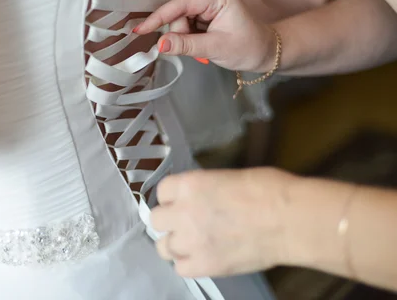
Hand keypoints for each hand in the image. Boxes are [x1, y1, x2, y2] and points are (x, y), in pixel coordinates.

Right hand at [134, 0, 277, 72]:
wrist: (265, 52)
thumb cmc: (248, 48)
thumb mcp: (216, 48)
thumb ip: (186, 45)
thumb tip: (160, 44)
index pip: (180, 4)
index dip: (159, 18)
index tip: (140, 30)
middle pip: (177, 12)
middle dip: (179, 34)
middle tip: (196, 50)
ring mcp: (206, 3)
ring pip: (178, 20)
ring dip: (184, 37)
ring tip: (203, 48)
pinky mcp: (204, 13)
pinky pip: (184, 24)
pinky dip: (188, 38)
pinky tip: (201, 44)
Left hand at [151, 167, 295, 277]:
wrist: (289, 220)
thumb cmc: (268, 190)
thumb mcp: (228, 177)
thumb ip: (206, 188)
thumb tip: (203, 197)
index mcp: (189, 185)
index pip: (162, 191)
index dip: (172, 198)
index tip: (181, 202)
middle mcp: (183, 212)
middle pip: (156, 220)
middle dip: (169, 221)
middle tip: (185, 223)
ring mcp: (191, 241)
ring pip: (163, 247)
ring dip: (176, 244)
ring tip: (193, 243)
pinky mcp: (204, 265)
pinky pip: (181, 269)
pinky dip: (189, 264)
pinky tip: (202, 258)